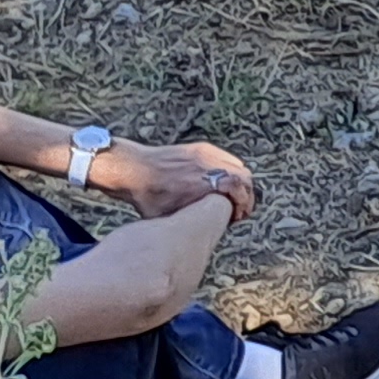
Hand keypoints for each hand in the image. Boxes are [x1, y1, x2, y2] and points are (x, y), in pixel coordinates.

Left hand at [106, 138, 262, 220]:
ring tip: (230, 197)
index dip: (245, 204)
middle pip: (245, 178)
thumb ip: (196, 220)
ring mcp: (207, 154)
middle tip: (238, 209)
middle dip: (246, 195)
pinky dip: (230, 171)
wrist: (133, 169)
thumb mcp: (171, 219)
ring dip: (239, 183)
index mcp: (204, 185)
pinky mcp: (202, 148)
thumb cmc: (148, 199)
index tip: (239, 216)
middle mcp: (209, 166)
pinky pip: (227, 159)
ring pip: (239, 167)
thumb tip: (212, 230)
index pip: (241, 189)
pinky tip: (220, 183)